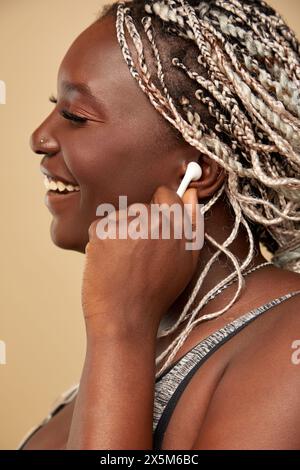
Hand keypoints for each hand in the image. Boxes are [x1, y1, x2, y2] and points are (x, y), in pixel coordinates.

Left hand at [81, 186, 201, 336]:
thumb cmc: (156, 293)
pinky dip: (102, 241)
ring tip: (124, 262)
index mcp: (177, 227)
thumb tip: (190, 193)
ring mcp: (126, 225)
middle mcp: (153, 221)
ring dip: (120, 233)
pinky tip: (109, 262)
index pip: (166, 194)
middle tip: (139, 256)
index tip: (153, 226)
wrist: (124, 319)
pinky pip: (102, 225)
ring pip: (121, 216)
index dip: (159, 208)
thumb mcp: (186, 262)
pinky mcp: (102, 231)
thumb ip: (192, 225)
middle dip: (139, 225)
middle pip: (142, 207)